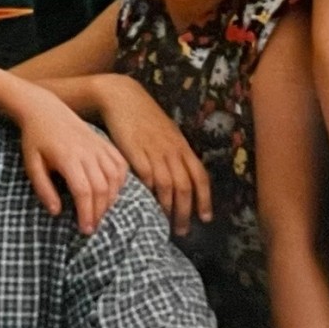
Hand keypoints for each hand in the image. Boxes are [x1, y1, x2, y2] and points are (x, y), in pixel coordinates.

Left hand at [13, 87, 127, 234]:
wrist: (44, 109)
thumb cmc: (35, 139)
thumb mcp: (31, 165)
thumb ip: (43, 189)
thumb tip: (57, 212)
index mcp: (67, 158)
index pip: (83, 191)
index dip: (86, 213)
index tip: (84, 229)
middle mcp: (87, 152)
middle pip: (101, 188)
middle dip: (99, 212)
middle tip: (91, 227)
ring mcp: (98, 146)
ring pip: (114, 178)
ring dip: (110, 199)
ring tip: (100, 213)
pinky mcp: (104, 142)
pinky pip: (120, 164)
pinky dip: (120, 181)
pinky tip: (112, 192)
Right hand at [95, 76, 210, 236]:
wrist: (123, 97)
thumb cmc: (145, 117)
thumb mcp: (167, 133)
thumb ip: (175, 153)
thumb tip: (184, 175)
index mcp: (182, 146)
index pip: (200, 176)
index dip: (205, 199)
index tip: (206, 218)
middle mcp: (171, 150)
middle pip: (184, 186)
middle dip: (185, 212)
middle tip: (182, 230)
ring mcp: (153, 151)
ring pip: (167, 185)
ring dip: (168, 208)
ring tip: (165, 224)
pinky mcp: (134, 151)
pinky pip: (146, 177)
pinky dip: (148, 193)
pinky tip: (147, 205)